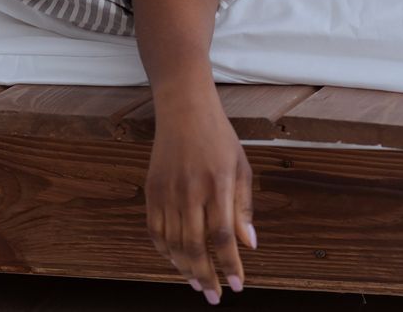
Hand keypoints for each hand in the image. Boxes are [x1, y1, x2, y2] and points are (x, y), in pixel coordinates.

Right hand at [146, 99, 255, 303]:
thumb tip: (250, 244)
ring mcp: (167, 191)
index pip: (223, 235)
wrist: (183, 109)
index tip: (237, 285)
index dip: (230, 264)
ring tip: (197, 283)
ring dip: (185, 268)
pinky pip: (154, 230)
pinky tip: (176, 261)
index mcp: (218, 184)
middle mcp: (191, 190)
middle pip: (196, 246)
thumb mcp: (241, 167)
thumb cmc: (218, 136)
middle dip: (206, 276)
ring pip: (173, 243)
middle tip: (213, 296)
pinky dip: (164, 251)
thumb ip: (244, 207)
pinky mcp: (152, 190)